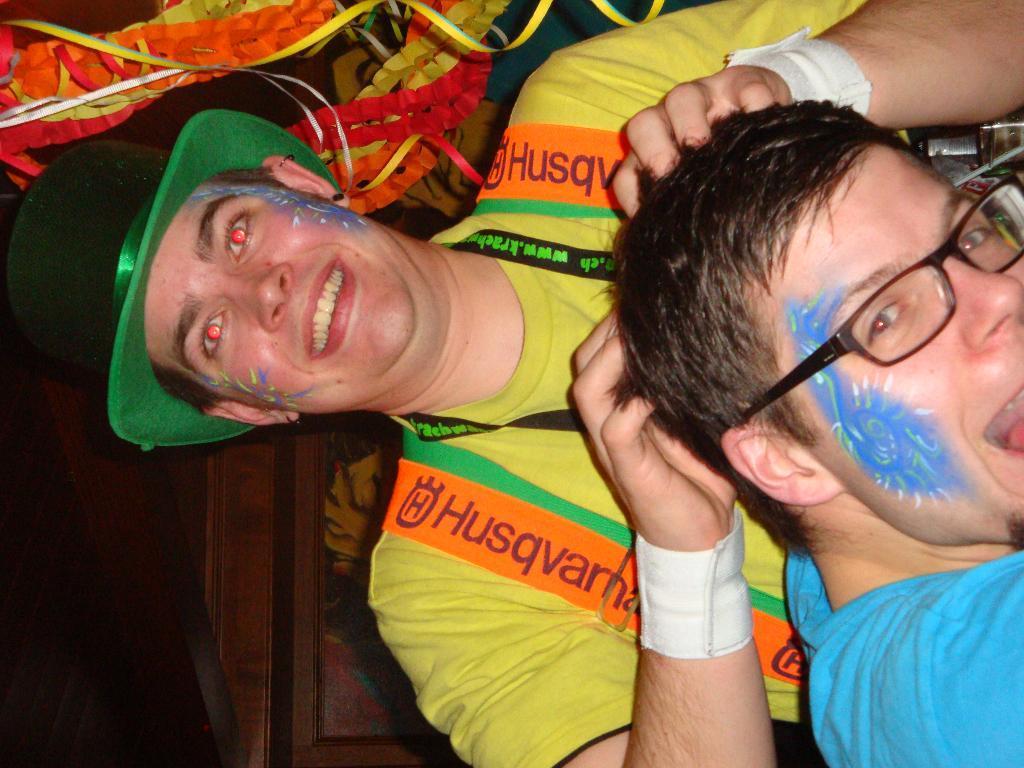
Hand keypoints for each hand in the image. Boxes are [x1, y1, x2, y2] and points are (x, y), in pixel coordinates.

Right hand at [573, 316, 736, 550]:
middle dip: (610, 332)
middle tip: (642, 317)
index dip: (612, 326)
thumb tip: (702, 341)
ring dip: (613, 360)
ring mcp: (613, 447)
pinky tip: (658, 391)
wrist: (701, 537)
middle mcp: (607, 424)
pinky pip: (616, 427)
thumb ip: (683, 389)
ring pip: (588, 390)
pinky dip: (634, 403)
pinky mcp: (629, 469)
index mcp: (619, 410)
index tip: (644, 306)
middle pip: (585, 364)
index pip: (595, 356)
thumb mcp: (690, 421)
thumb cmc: (699, 477)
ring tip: (641, 343)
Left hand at [614, 65, 790, 215]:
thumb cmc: (726, 170)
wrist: (767, 126)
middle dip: (651, 148)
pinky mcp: (742, 83)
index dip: (632, 189)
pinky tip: (758, 121)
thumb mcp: (700, 194)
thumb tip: (665, 254)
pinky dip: (750, 104)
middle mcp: (670, 123)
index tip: (649, 209)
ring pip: (681, 98)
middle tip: (670, 170)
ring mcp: (705, 97)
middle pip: (643, 125)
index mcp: (653, 154)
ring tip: (705, 146)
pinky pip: (742, 88)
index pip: (628, 171)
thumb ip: (681, 215)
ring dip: (688, 122)